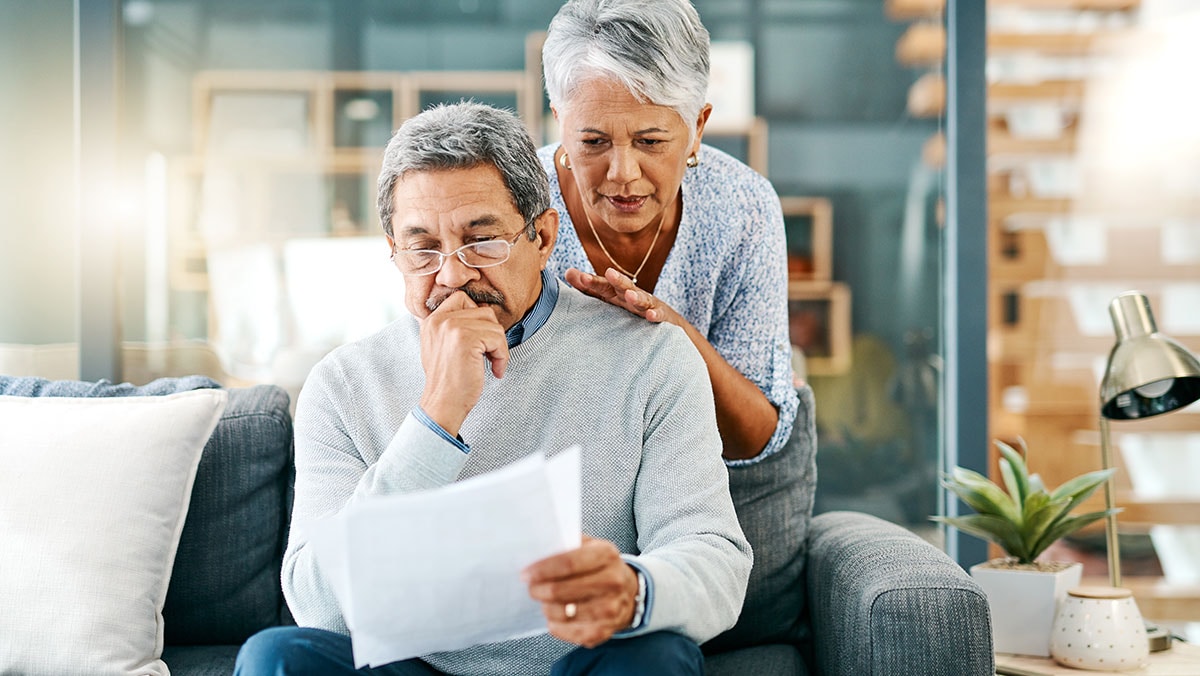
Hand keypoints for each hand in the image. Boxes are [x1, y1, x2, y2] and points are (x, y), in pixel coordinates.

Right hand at [417, 290, 508, 436]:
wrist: (443, 404)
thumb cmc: (448, 380)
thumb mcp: (442, 347)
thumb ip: (453, 327)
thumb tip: (482, 314)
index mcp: (432, 320)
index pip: (462, 298)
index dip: (478, 317)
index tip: (480, 342)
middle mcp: (439, 319)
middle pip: (483, 311)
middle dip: (492, 333)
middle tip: (488, 355)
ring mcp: (452, 327)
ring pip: (493, 324)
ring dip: (498, 346)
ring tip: (492, 364)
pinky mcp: (465, 338)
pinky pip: (497, 338)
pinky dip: (502, 356)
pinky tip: (495, 371)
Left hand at [523, 535, 639, 647]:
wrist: (630, 591)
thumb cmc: (601, 566)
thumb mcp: (590, 546)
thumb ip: (568, 545)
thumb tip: (538, 548)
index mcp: (606, 555)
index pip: (568, 563)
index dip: (543, 570)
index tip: (526, 574)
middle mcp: (613, 581)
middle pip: (562, 590)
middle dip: (540, 590)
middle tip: (531, 589)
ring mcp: (611, 608)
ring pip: (565, 613)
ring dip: (548, 609)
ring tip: (544, 603)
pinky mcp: (606, 629)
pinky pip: (574, 633)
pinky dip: (559, 628)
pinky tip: (554, 621)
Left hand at [563, 267, 680, 325]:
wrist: (666, 325)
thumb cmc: (631, 311)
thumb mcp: (610, 299)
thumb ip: (589, 289)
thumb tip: (568, 272)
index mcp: (617, 294)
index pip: (603, 286)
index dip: (592, 282)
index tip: (578, 277)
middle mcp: (632, 297)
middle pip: (623, 288)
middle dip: (617, 280)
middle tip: (609, 272)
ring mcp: (648, 306)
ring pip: (642, 301)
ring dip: (637, 297)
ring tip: (630, 295)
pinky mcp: (663, 318)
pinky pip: (659, 316)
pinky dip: (655, 315)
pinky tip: (651, 316)